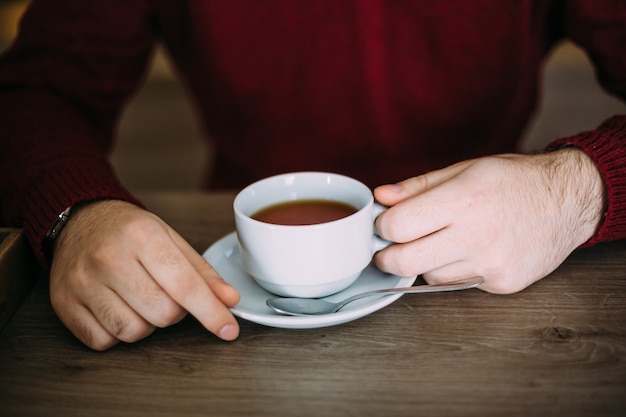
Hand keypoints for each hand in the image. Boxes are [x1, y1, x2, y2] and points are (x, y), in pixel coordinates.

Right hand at [50, 200, 239, 349]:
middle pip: (163, 314)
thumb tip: (229, 300)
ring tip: (139, 298)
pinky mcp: (64, 304)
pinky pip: (103, 341)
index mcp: (142, 236)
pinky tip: (116, 308)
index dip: (211, 313)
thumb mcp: (170, 239)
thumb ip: (202, 272)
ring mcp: (83, 282)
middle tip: (164, 292)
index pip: (185, 286)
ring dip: (145, 324)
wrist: (80, 220)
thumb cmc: (129, 231)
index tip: (228, 329)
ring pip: (133, 332)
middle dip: (174, 312)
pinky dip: (116, 333)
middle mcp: (109, 258)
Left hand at [373, 148, 604, 293]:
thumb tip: (381, 197)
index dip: (382, 226)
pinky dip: (452, 271)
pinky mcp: (501, 284)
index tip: (384, 224)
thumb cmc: (514, 181)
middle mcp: (476, 235)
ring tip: (443, 241)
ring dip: (424, 262)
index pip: (397, 226)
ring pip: (429, 275)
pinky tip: (469, 251)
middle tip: (387, 249)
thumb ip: (419, 187)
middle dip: (386, 256)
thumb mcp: (465, 170)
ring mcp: (490, 264)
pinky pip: (456, 284)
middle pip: (404, 261)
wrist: (568, 202)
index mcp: (463, 200)